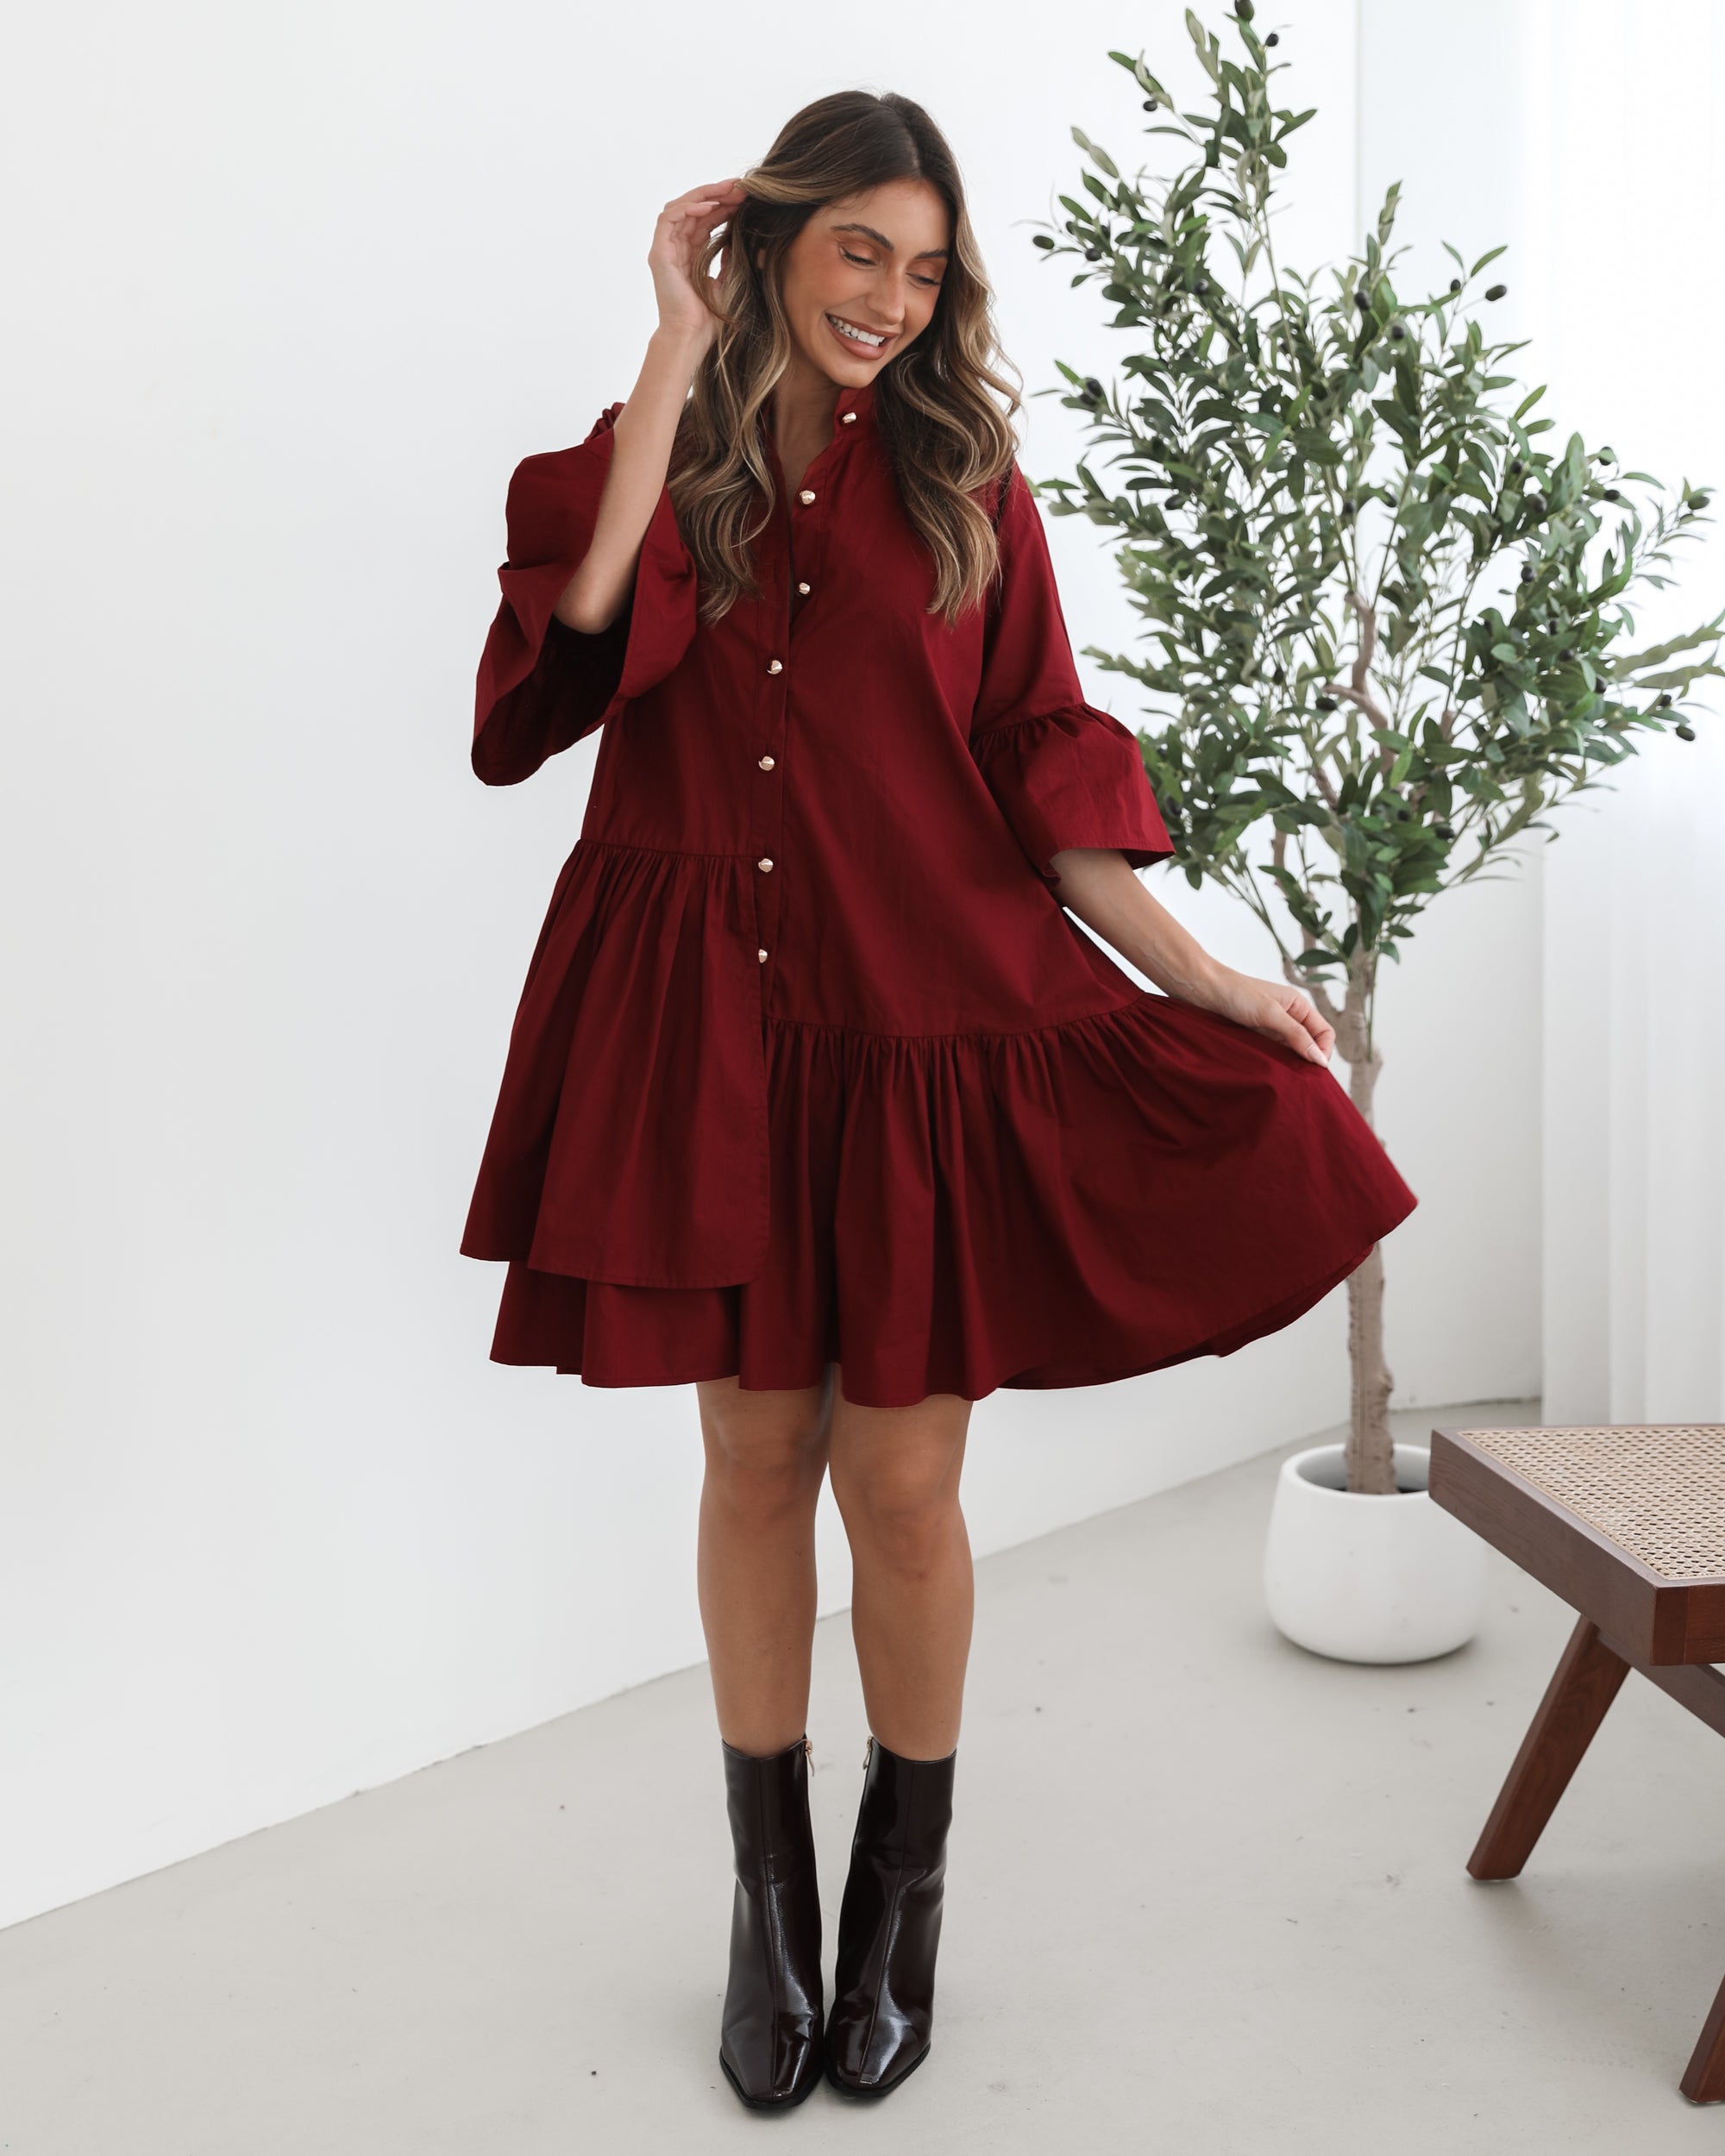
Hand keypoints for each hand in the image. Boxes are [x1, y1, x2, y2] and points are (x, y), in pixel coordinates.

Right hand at [649, 178, 746, 352]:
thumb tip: (738, 240)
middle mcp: (676, 248)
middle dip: (718, 194)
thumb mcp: (727, 281)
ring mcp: (665, 249)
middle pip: (694, 209)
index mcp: (690, 254)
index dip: (725, 205)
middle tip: (741, 187)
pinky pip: (669, 219)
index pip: (706, 220)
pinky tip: (710, 207)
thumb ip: (729, 259)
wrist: (692, 336)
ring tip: (728, 191)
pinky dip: (688, 208)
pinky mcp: (659, 253)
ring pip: (681, 207)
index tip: (746, 197)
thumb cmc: (709, 317)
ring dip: (705, 196)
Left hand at [1188, 967, 1335, 1064]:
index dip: (1323, 1051)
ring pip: (1292, 1051)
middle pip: (1311, 1044)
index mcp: (1299, 1006)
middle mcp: (1290, 1017)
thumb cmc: (1237, 993)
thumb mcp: (1270, 1014)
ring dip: (1292, 1064)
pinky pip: (1275, 1053)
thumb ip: (1296, 1035)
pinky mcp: (1258, 1037)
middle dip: (1309, 1061)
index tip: (1315, 1069)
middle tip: (1302, 1079)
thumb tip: (1319, 1059)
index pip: (1325, 1033)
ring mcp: (1273, 1028)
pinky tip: (1272, 1072)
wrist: (1204, 990)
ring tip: (1287, 1078)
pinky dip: (1277, 1063)